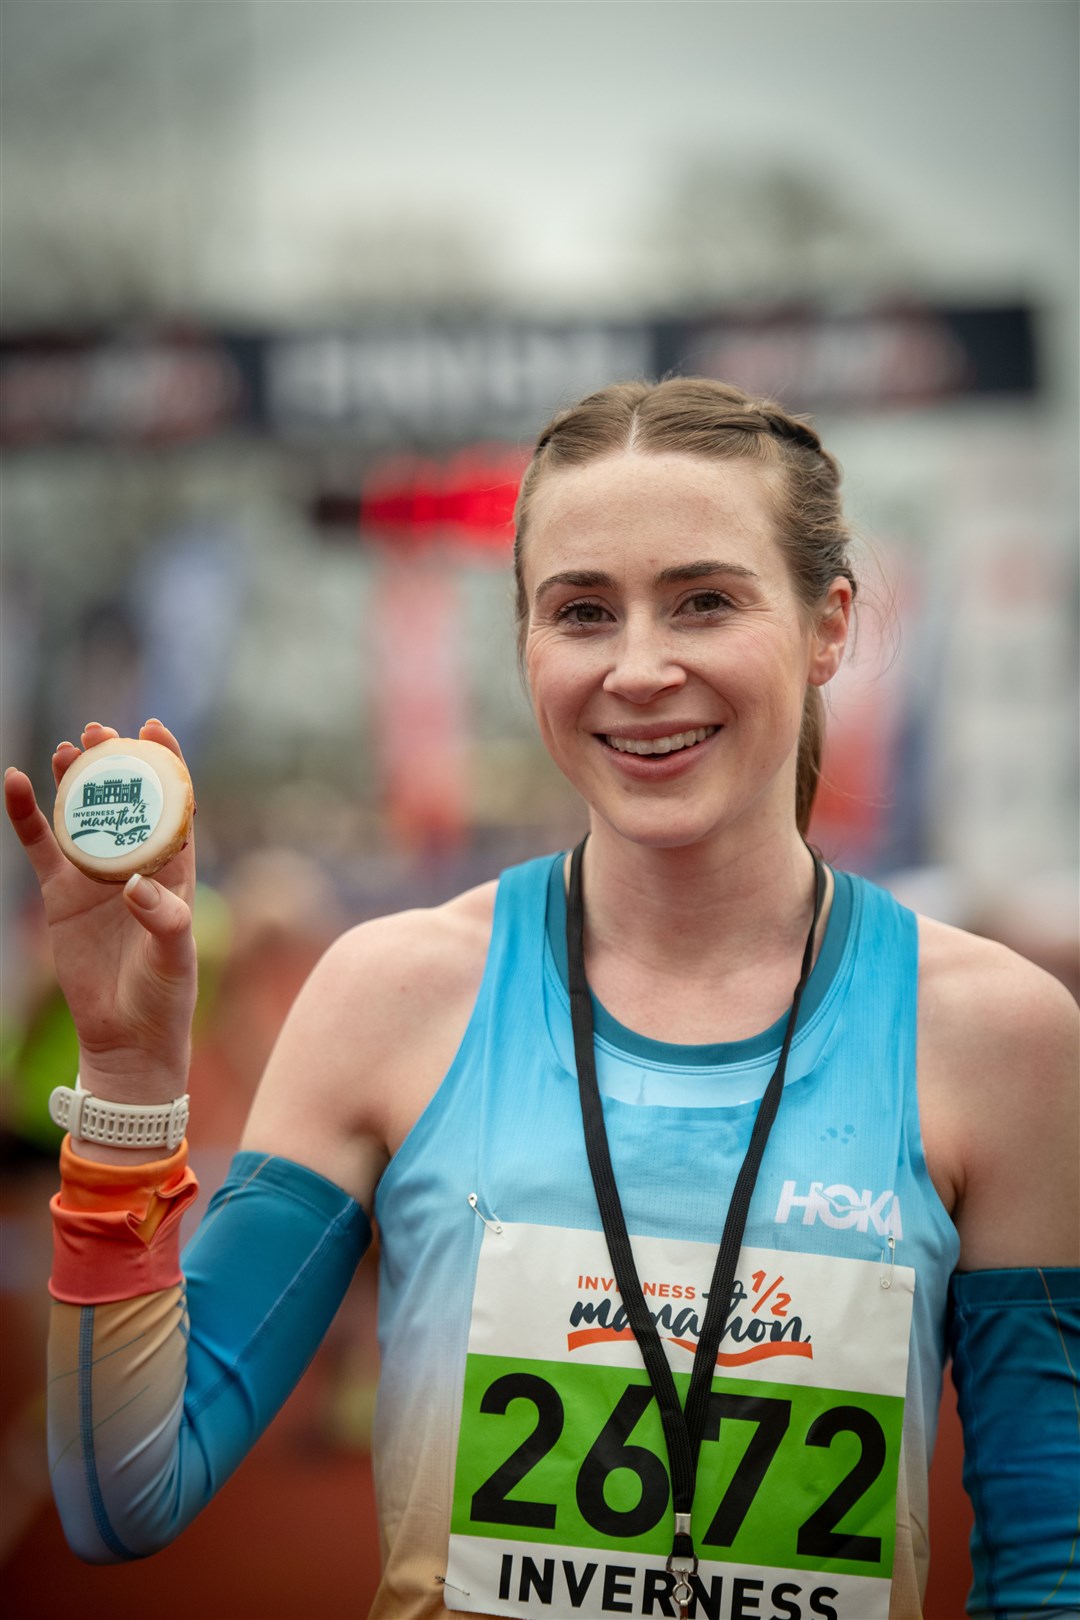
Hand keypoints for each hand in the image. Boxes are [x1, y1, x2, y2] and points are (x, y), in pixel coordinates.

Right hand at [4, 719, 196, 1102]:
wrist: (126, 1037)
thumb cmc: (164, 995)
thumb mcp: (174, 957)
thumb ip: (162, 919)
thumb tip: (135, 886)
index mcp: (175, 870)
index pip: (174, 806)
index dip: (166, 765)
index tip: (153, 730)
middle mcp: (135, 865)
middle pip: (123, 801)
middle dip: (114, 763)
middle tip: (100, 732)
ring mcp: (95, 877)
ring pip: (81, 816)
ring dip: (74, 781)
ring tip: (68, 748)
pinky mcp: (60, 895)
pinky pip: (40, 847)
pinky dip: (27, 816)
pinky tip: (17, 782)